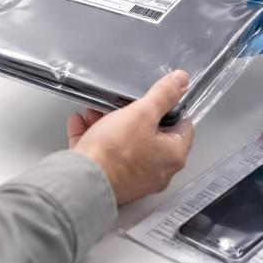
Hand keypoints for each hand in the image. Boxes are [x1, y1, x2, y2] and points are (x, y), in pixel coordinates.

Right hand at [69, 70, 193, 204]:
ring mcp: (132, 178)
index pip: (182, 128)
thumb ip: (162, 95)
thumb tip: (181, 80)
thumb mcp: (141, 113)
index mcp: (172, 156)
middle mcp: (157, 171)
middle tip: (123, 104)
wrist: (83, 182)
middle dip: (132, 116)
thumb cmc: (114, 153)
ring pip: (124, 145)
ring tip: (95, 111)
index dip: (171, 109)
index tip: (158, 100)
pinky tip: (80, 123)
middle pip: (150, 136)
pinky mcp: (110, 180)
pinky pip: (103, 155)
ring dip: (109, 125)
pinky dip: (93, 137)